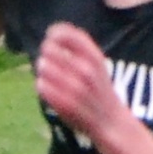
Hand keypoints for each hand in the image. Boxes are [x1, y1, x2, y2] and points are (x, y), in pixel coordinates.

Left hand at [33, 22, 129, 143]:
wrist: (111, 122)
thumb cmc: (98, 88)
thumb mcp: (97, 63)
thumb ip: (78, 47)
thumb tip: (51, 32)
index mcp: (95, 57)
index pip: (66, 34)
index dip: (53, 34)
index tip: (51, 41)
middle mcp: (87, 70)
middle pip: (49, 49)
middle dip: (46, 54)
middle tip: (49, 62)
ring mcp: (77, 88)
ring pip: (43, 66)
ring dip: (42, 70)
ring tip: (49, 76)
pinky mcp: (66, 104)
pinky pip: (41, 85)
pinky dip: (42, 86)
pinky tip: (49, 89)